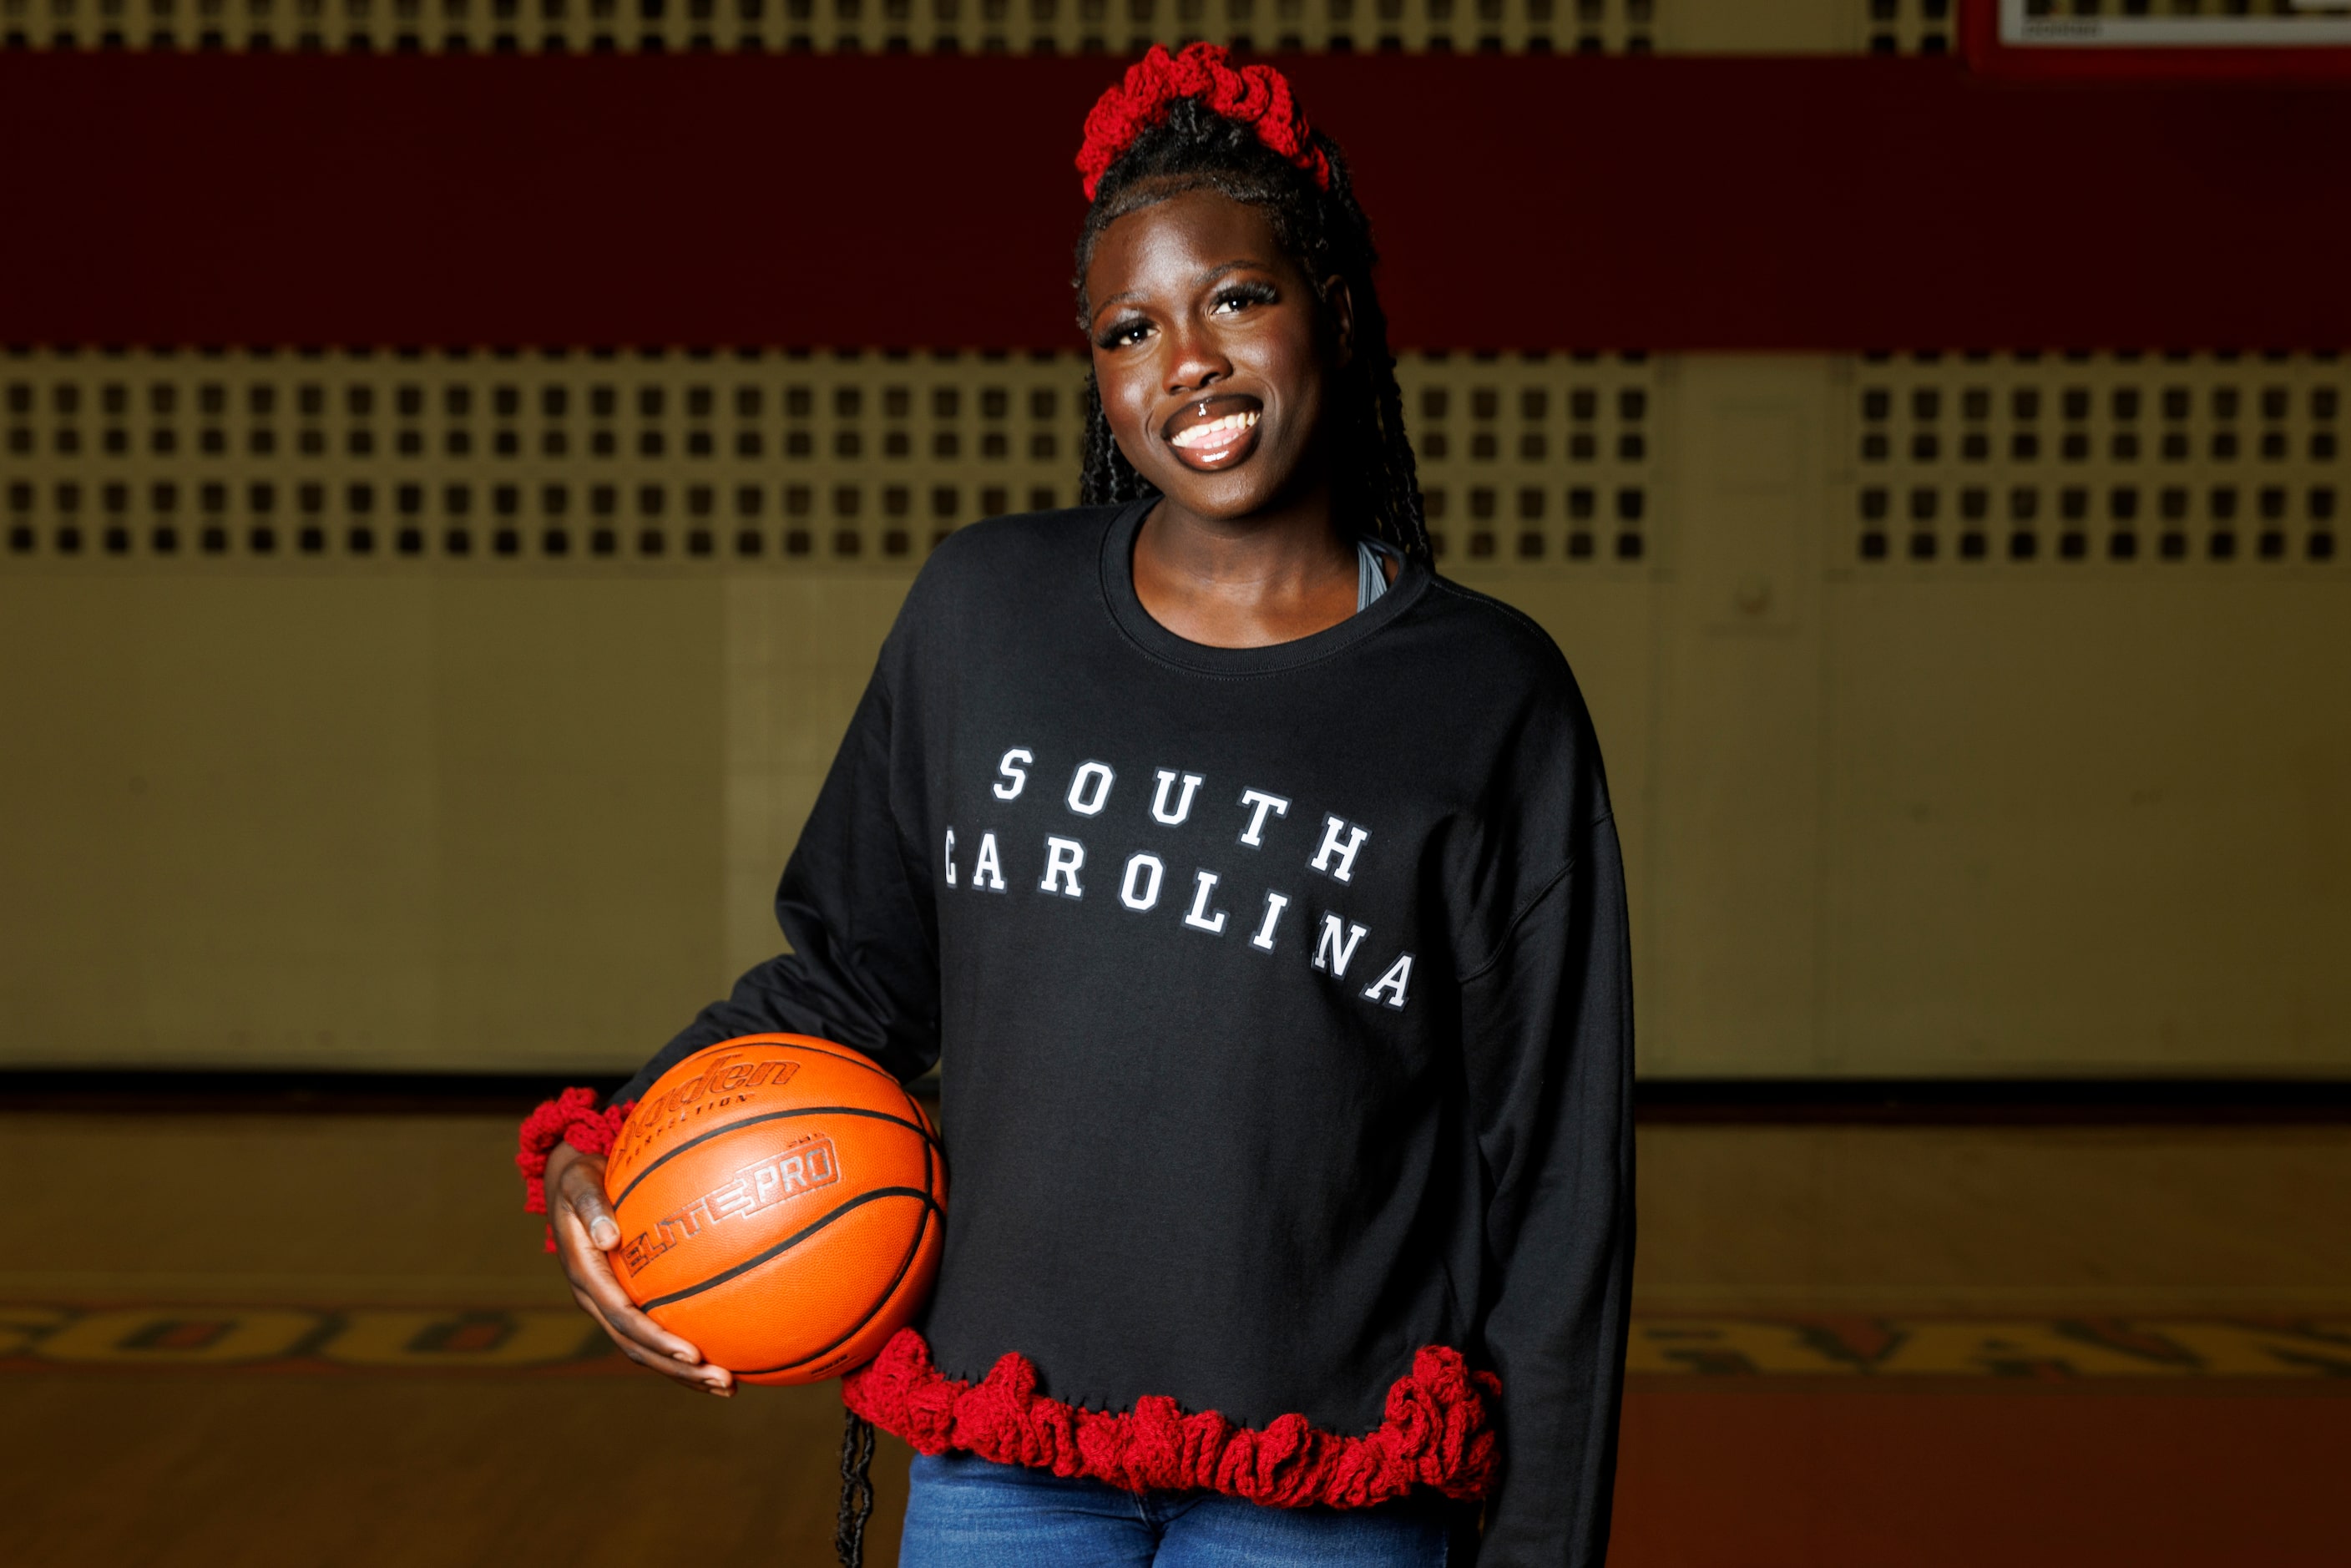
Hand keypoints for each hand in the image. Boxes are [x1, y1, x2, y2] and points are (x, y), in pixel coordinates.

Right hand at [545, 1140, 734, 1395]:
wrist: (567, 1186)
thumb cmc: (578, 1180)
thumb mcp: (577, 1185)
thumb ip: (592, 1208)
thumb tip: (610, 1235)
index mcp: (587, 1279)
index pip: (624, 1319)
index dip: (657, 1339)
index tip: (692, 1353)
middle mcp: (597, 1301)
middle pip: (639, 1348)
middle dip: (680, 1370)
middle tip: (723, 1381)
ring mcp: (610, 1305)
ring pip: (646, 1351)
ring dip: (685, 1372)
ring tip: (728, 1385)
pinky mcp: (624, 1301)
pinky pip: (655, 1332)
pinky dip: (683, 1350)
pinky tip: (721, 1354)